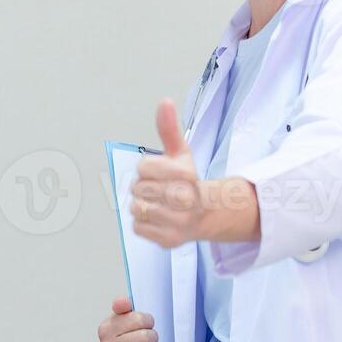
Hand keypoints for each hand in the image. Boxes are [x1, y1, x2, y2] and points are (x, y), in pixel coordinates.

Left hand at [130, 99, 207, 248]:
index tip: (160, 173)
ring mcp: (178, 222)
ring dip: (142, 205)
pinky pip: (138, 227)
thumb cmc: (186, 181)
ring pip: (136, 208)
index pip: (143, 168)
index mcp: (187, 175)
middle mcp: (185, 200)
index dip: (147, 169)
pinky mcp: (168, 240)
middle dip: (143, 187)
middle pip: (137, 188)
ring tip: (159, 203)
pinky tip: (159, 218)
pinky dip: (144, 223)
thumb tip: (165, 102)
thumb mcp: (179, 153)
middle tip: (159, 190)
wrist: (204, 214)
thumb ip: (169, 129)